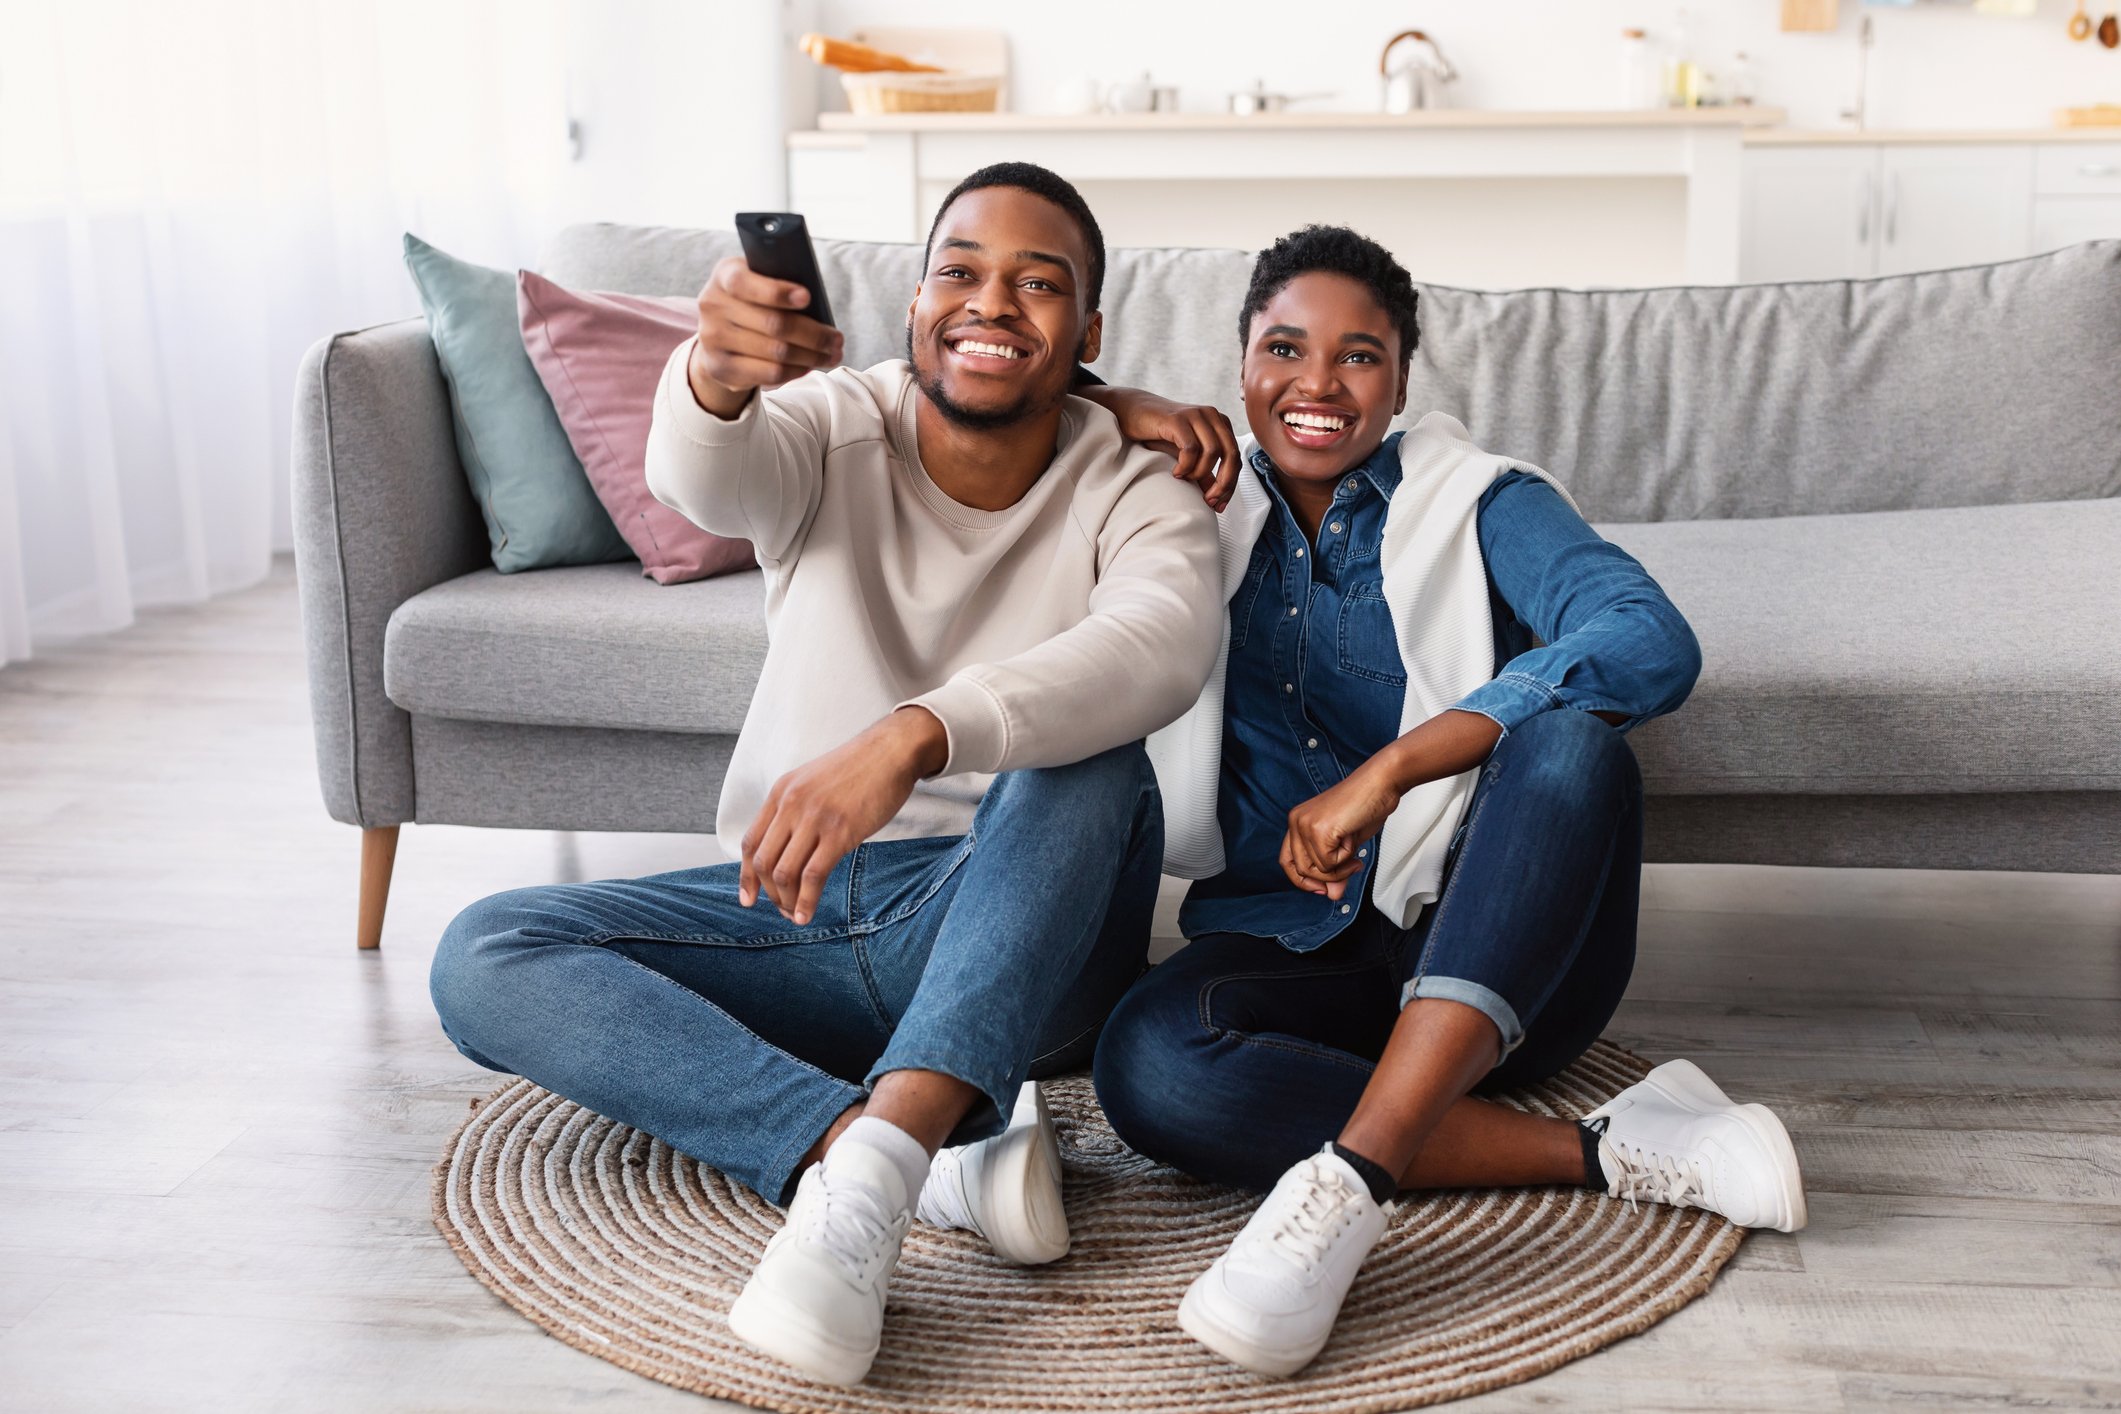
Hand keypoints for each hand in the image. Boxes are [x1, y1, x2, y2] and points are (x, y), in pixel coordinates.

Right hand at [687, 255, 845, 417]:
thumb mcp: (757, 282)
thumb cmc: (751, 302)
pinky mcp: (721, 367)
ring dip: (812, 356)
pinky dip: (797, 370)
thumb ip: (778, 283)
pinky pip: (770, 373)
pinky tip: (810, 365)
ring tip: (832, 354)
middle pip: (773, 324)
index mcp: (724, 276)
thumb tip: (817, 303)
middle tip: (837, 339)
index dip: (777, 292)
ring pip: (777, 352)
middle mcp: (713, 306)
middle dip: (814, 334)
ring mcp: (713, 339)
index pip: (745, 283)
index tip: (807, 298)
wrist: (717, 335)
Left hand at [739, 708, 947, 924]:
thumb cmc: (858, 770)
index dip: (746, 876)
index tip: (748, 898)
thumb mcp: (813, 782)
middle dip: (769, 893)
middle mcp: (791, 805)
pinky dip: (806, 901)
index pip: (751, 842)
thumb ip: (796, 809)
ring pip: (784, 872)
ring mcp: (814, 818)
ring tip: (795, 915)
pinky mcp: (840, 832)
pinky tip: (806, 914)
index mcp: (781, 792)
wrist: (890, 751)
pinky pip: (813, 875)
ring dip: (786, 901)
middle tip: (782, 909)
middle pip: (764, 861)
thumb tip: (788, 847)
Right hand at [1088, 387, 1241, 512]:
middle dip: (1223, 483)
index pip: (1235, 457)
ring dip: (1200, 473)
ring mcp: (1195, 415)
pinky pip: (1191, 448)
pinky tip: (1176, 472)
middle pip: (1231, 454)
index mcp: (1219, 423)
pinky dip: (1186, 465)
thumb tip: (1217, 498)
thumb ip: (1203, 470)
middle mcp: (1212, 415)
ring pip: (1213, 451)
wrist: (1132, 411)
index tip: (1218, 506)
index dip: (1230, 484)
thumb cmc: (1160, 434)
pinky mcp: (1177, 419)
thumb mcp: (1186, 454)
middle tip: (1207, 500)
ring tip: (1185, 479)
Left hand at [1280, 761, 1402, 900]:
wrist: (1381, 783)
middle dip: (1326, 879)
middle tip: (1350, 869)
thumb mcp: (1346, 845)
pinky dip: (1346, 859)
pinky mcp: (1319, 830)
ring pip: (1315, 870)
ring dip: (1339, 869)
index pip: (1287, 862)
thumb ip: (1335, 869)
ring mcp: (1305, 825)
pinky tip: (1353, 840)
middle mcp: (1296, 821)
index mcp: (1297, 821)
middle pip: (1300, 869)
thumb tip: (1332, 896)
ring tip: (1354, 852)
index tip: (1324, 889)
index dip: (1303, 880)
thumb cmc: (1366, 806)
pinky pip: (1329, 864)